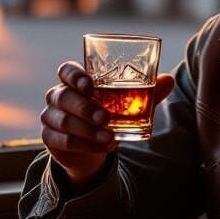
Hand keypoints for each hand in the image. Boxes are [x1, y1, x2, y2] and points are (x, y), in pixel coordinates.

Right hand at [41, 61, 174, 186]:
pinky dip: (85, 144)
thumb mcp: (128, 103)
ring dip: (88, 130)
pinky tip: (103, 147)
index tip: (90, 84)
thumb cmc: (109, 114)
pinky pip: (63, 141)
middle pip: (63, 96)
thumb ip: (147, 91)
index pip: (66, 71)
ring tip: (110, 137)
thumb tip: (169, 80)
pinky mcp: (50, 138)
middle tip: (106, 118)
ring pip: (64, 121)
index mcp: (73, 81)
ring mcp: (50, 117)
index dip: (74, 75)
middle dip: (85, 107)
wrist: (94, 147)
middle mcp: (57, 95)